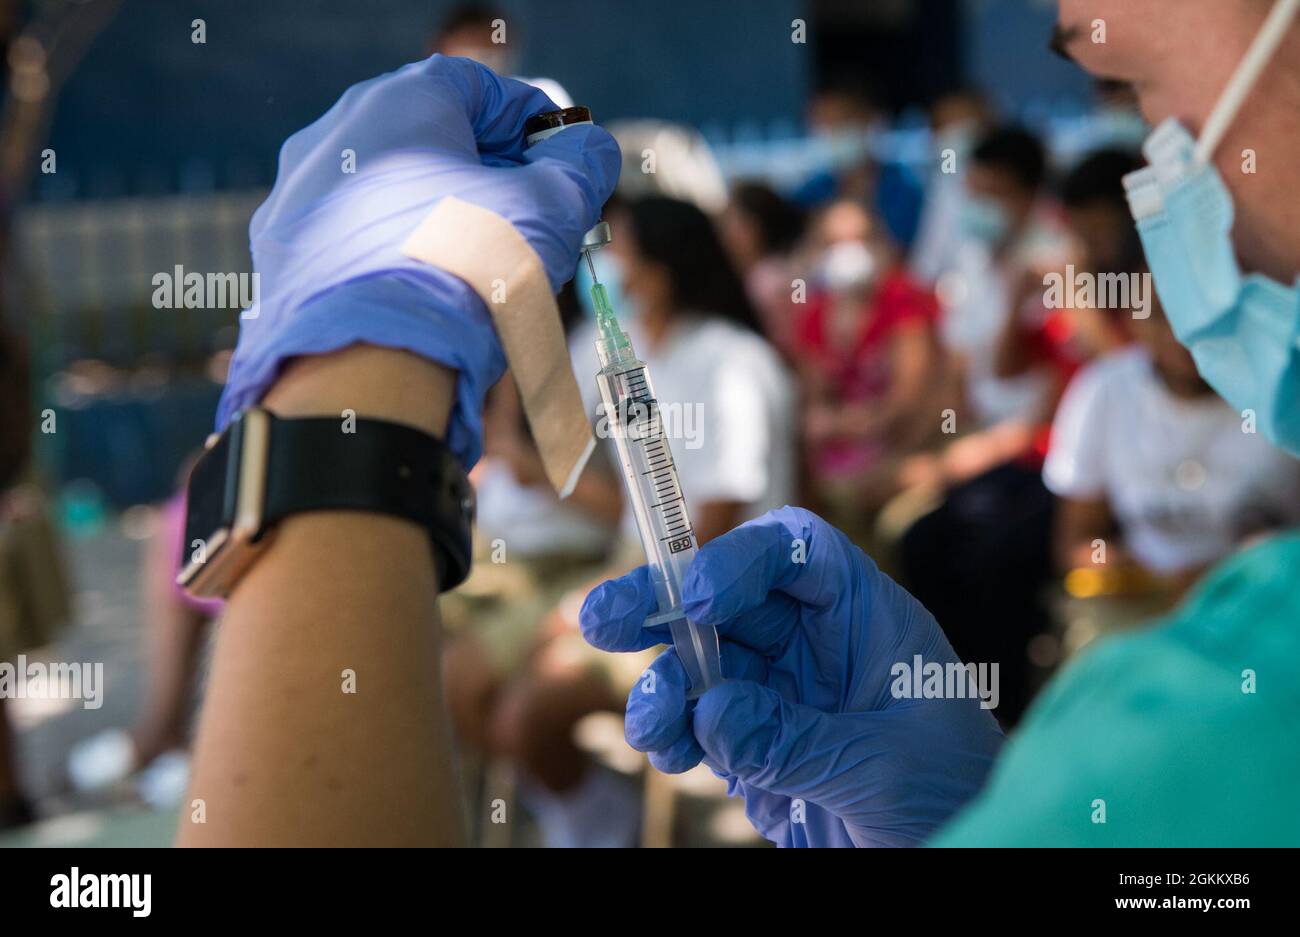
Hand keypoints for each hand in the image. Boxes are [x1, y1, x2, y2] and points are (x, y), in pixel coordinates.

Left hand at [217, 55, 619, 466]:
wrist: (373, 368)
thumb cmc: (467, 273)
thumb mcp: (550, 211)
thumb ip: (580, 165)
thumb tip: (588, 150)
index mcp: (400, 104)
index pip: (480, 88)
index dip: (532, 122)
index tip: (561, 161)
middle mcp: (337, 134)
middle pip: (432, 140)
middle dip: (490, 174)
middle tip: (533, 217)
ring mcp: (301, 196)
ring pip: (392, 192)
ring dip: (444, 214)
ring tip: (485, 264)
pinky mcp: (283, 254)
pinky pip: (355, 238)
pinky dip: (397, 251)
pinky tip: (430, 290)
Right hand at [579, 507, 1003, 846]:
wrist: (960, 856)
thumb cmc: (956, 791)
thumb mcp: (883, 764)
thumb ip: (794, 739)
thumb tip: (713, 712)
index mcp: (866, 619)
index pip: (798, 553)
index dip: (741, 559)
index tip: (696, 597)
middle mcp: (817, 645)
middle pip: (728, 600)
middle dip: (664, 605)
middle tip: (601, 618)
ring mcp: (783, 693)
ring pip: (702, 664)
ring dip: (665, 684)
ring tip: (654, 720)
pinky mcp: (760, 744)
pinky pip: (701, 723)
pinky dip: (674, 733)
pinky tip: (667, 747)